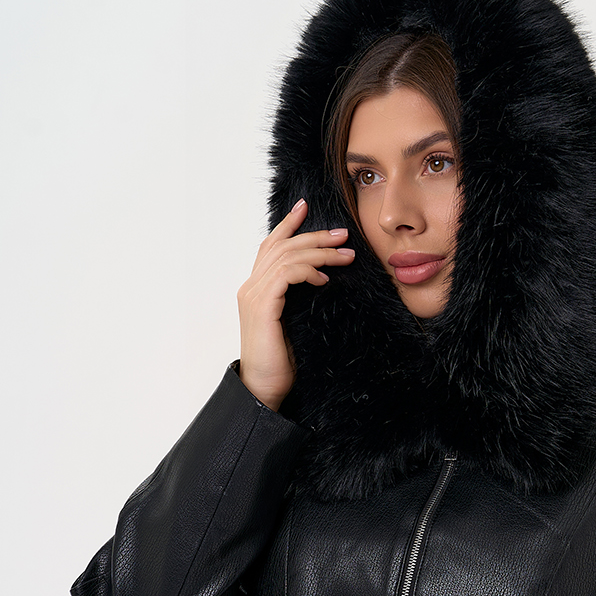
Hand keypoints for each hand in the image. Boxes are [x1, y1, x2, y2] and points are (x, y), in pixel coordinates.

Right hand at [236, 198, 354, 409]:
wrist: (263, 388)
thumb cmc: (279, 362)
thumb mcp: (291, 323)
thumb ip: (295, 299)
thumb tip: (318, 280)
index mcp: (256, 289)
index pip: (270, 246)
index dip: (287, 225)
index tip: (305, 207)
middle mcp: (250, 286)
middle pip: (281, 246)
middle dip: (314, 236)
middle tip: (343, 234)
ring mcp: (254, 295)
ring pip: (287, 256)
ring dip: (319, 252)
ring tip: (345, 255)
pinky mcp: (262, 305)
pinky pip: (287, 274)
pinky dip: (308, 270)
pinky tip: (324, 279)